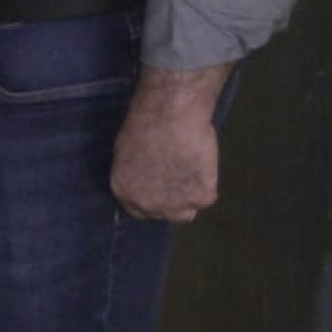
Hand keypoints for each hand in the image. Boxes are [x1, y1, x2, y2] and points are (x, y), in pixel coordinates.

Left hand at [109, 65, 231, 221]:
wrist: (170, 117)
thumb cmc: (143, 125)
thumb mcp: (125, 152)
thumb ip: (134, 173)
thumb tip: (142, 178)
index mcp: (125, 193)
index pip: (138, 210)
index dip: (150, 199)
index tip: (158, 189)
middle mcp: (148, 206)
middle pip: (162, 214)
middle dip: (169, 201)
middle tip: (176, 180)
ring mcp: (176, 206)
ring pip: (186, 212)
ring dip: (188, 198)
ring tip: (190, 173)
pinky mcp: (201, 199)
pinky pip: (206, 196)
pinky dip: (206, 182)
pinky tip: (201, 162)